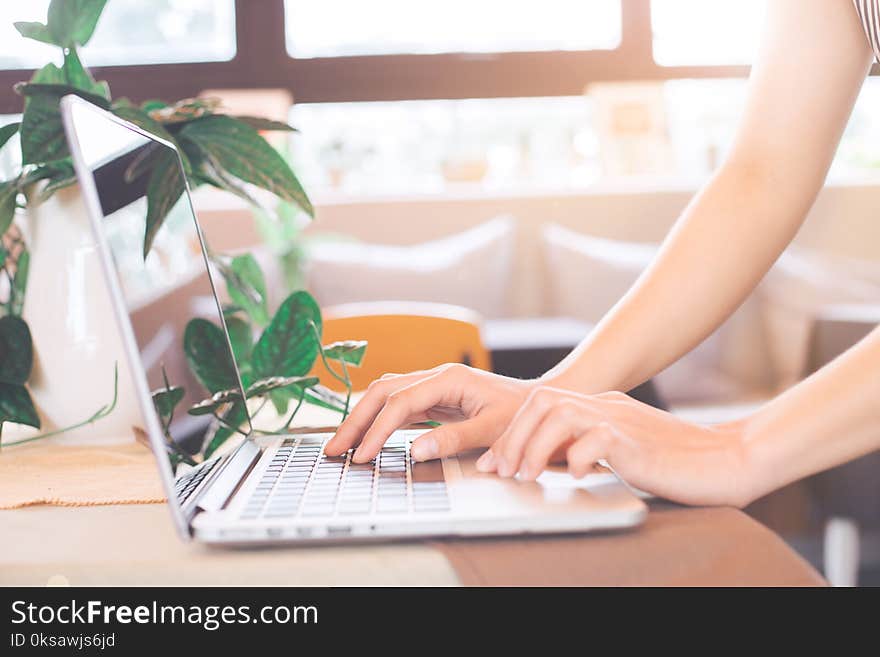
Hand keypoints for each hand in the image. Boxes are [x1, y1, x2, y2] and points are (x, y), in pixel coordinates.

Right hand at [324, 364, 533, 463]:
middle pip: (382, 392)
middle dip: (356, 420)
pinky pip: (396, 407)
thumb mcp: (493, 429)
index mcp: (449, 379)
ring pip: (384, 396)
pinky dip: (376, 422)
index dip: (377, 430)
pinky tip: (364, 439)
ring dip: (361, 420)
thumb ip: (454, 439)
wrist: (539, 403)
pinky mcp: (432, 399)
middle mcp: (435, 377)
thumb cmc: (522, 414)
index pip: (400, 402)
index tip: (362, 456)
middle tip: (334, 450)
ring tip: (341, 446)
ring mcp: (432, 386)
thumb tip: (416, 451)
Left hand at [476, 386, 753, 506]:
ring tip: (529, 475)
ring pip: (559, 414)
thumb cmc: (678, 463)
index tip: (496, 461)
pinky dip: (577, 458)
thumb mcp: (624, 449)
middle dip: (513, 437)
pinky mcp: (637, 442)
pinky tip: (578, 476)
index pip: (542, 404)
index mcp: (602, 405)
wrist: (729, 460)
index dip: (512, 432)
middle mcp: (607, 405)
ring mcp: (622, 420)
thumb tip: (553, 463)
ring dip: (535, 447)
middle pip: (542, 402)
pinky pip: (595, 439)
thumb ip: (591, 447)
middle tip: (504, 470)